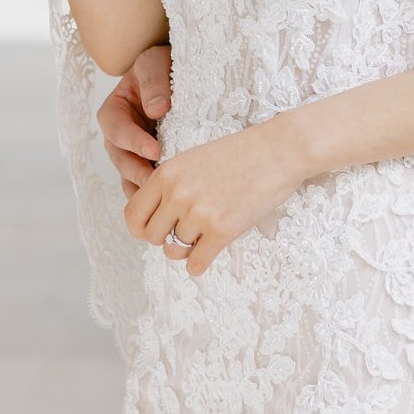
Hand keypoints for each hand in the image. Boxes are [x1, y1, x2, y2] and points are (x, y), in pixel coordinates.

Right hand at [98, 43, 173, 199]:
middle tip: (156, 180)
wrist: (173, 72)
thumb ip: (154, 83)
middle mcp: (118, 136)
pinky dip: (151, 193)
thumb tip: (157, 109)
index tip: (154, 150)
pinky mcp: (147, 164)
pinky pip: (143, 184)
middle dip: (136, 171)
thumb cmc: (160, 65)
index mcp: (113, 112)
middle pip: (120, 159)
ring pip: (129, 176)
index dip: (133, 142)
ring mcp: (132, 153)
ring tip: (159, 197)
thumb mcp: (154, 63)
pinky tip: (164, 201)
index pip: (117, 129)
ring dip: (142, 187)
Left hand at [124, 115, 309, 276]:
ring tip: (205, 235)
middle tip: (186, 231)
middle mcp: (178, 193)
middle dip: (167, 238)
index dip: (143, 228)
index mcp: (167, 173)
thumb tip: (154, 221)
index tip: (158, 228)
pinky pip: (196, 264)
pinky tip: (211, 250)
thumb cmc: (241, 153)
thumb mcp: (195, 159)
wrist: (280, 150)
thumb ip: (171, 185)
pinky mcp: (222, 230)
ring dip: (189, 248)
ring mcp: (200, 213)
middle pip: (152, 238)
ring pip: (175, 251)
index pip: (133, 216)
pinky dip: (200, 264)